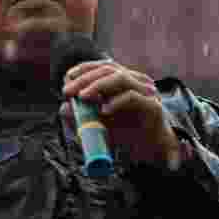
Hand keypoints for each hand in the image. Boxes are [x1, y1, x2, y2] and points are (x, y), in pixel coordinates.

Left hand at [61, 60, 181, 166]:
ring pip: (120, 77)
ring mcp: (146, 92)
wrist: (154, 152)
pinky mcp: (153, 106)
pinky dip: (116, 102)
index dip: (84, 68)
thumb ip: (83, 117)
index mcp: (125, 82)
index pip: (103, 66)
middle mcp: (136, 82)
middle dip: (85, 78)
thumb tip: (63, 108)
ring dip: (98, 85)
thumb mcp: (100, 125)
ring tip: (82, 96)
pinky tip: (103, 111)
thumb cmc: (128, 135)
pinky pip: (132, 97)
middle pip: (109, 69)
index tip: (67, 77)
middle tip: (68, 91)